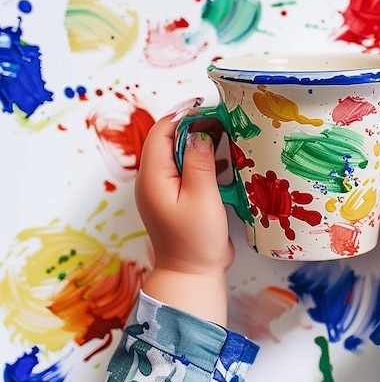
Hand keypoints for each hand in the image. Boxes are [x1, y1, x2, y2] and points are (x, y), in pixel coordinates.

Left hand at [134, 112, 233, 324]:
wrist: (192, 274)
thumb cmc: (195, 239)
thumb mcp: (201, 196)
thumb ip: (199, 161)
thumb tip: (199, 133)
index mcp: (153, 177)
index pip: (161, 133)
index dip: (182, 116)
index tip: (207, 107)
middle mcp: (153, 180)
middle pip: (168, 140)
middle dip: (192, 126)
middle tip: (220, 118)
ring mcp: (164, 189)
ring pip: (178, 154)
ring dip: (199, 141)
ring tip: (224, 133)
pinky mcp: (177, 197)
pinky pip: (186, 169)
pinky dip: (202, 159)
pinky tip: (222, 160)